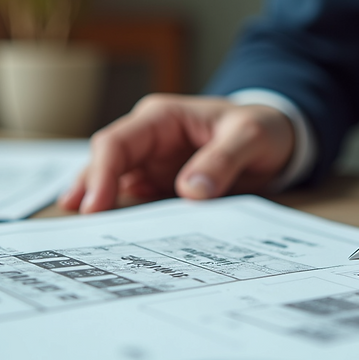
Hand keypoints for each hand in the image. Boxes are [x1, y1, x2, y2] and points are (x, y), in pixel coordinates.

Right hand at [58, 94, 293, 212]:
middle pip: (106, 164)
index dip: (102, 174)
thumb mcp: (250, 136)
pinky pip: (139, 203)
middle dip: (89, 192)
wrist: (278, 138)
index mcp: (161, 119)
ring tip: (84, 235)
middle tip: (79, 226)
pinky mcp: (163, 186)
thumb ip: (223, 160)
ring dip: (100, 206)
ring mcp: (153, 164)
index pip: (117, 143)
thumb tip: (191, 191)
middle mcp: (149, 140)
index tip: (95, 207)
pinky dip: (126, 219)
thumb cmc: (261, 127)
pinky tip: (116, 240)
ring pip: (115, 185)